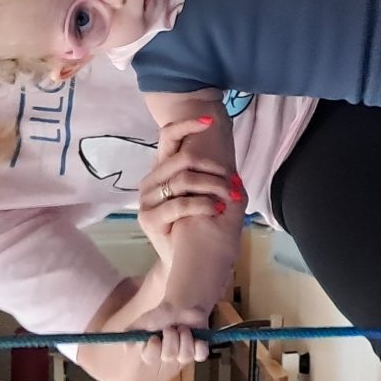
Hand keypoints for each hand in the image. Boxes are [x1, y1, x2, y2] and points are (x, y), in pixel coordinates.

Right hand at [130, 302, 210, 367]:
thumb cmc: (161, 315)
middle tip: (171, 328)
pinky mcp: (199, 350)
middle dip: (171, 338)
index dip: (153, 347)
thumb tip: (127, 346)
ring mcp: (184, 354)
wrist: (182, 306)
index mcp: (152, 352)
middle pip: (168, 356)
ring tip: (183, 328)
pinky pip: (201, 355)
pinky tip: (198, 338)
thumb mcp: (143, 321)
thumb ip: (132, 331)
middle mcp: (168, 357)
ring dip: (185, 339)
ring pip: (185, 356)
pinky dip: (200, 347)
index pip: (150, 357)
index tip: (154, 336)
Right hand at [139, 116, 241, 247]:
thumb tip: (227, 151)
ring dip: (213, 185)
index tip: (210, 120)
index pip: (167, 136)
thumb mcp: (208, 192)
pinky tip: (218, 208)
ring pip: (184, 179)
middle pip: (183, 158)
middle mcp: (151, 180)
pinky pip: (180, 204)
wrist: (188, 260)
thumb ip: (211, 172)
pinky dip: (204, 204)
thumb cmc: (199, 222)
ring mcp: (147, 199)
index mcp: (163, 169)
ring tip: (231, 195)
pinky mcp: (149, 218)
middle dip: (214, 166)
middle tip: (233, 179)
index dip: (187, 125)